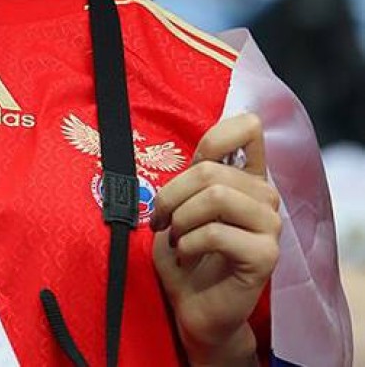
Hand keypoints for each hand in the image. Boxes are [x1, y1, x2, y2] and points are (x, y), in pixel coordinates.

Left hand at [151, 113, 280, 365]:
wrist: (192, 304)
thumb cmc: (184, 248)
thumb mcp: (182, 202)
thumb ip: (194, 174)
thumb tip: (194, 156)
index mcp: (246, 175)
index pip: (249, 127)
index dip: (218, 135)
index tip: (194, 163)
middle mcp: (265, 195)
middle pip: (210, 170)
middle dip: (172, 195)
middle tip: (160, 220)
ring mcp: (270, 226)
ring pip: (216, 196)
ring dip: (181, 218)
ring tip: (175, 237)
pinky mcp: (266, 255)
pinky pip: (217, 233)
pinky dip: (188, 242)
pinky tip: (186, 254)